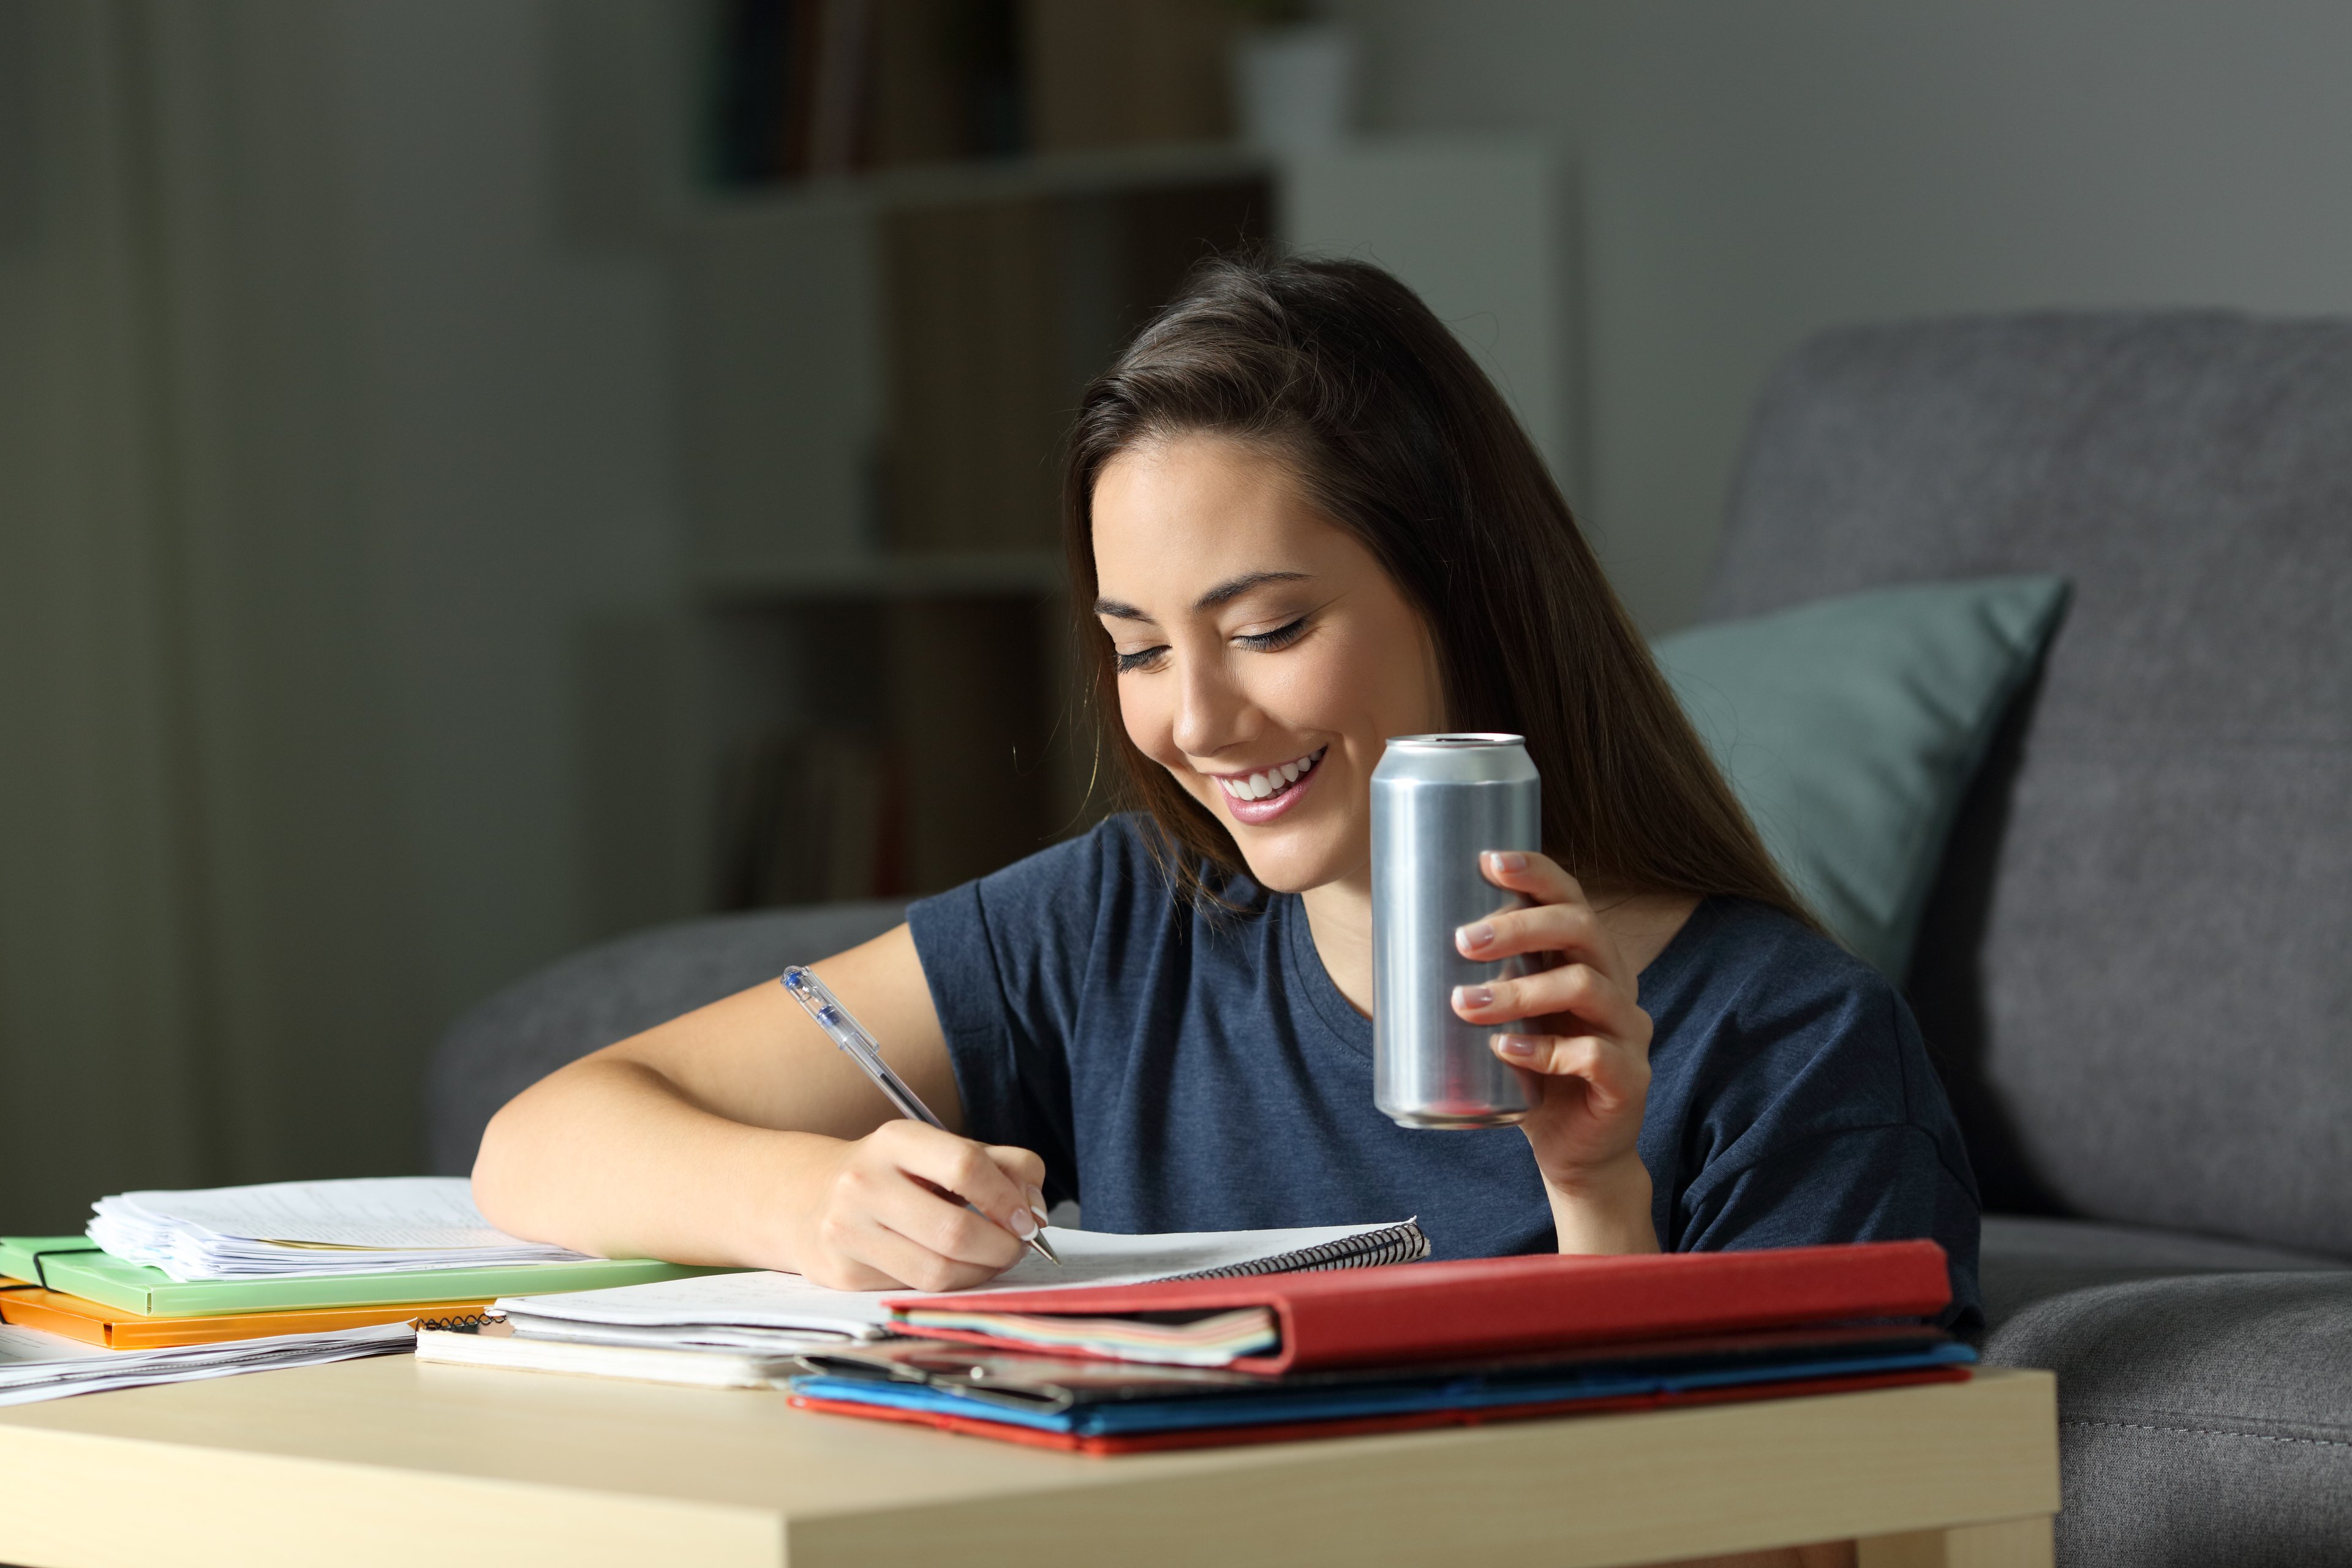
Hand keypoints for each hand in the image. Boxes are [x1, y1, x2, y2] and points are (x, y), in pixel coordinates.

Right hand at [785, 1120, 1049, 1290]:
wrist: (807, 1197)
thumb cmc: (894, 1174)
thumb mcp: (941, 1151)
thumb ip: (1002, 1166)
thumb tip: (1036, 1210)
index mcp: (896, 1140)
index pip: (966, 1166)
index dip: (1009, 1199)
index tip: (1029, 1219)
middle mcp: (865, 1182)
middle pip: (955, 1230)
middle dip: (1002, 1247)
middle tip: (1017, 1248)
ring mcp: (848, 1230)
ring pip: (937, 1271)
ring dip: (981, 1273)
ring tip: (991, 1261)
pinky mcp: (842, 1272)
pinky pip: (914, 1289)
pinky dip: (949, 1285)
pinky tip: (953, 1269)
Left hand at [1451, 850, 1659, 1253]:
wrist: (1574, 1152)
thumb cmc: (1530, 1073)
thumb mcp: (1505, 1017)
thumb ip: (1478, 981)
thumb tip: (1395, 940)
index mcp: (1588, 958)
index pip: (1572, 897)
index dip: (1536, 872)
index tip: (1487, 860)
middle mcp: (1616, 983)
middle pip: (1582, 929)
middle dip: (1520, 927)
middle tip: (1462, 941)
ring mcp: (1629, 1031)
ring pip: (1584, 988)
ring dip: (1518, 991)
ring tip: (1465, 1003)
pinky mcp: (1630, 1079)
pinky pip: (1593, 1054)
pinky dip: (1543, 1050)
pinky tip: (1504, 1051)